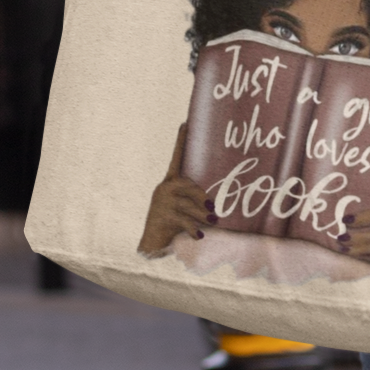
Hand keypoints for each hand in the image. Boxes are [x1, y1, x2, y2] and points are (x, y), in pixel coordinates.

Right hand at [138, 123, 208, 253]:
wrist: (152, 245)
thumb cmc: (173, 226)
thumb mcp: (185, 210)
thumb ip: (196, 203)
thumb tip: (217, 205)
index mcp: (169, 184)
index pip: (175, 158)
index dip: (181, 141)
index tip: (185, 123)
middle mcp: (163, 189)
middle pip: (185, 184)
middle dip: (201, 197)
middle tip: (214, 209)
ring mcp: (161, 202)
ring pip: (185, 204)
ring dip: (201, 214)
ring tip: (213, 222)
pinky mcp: (160, 216)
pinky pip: (181, 220)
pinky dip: (192, 228)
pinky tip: (199, 235)